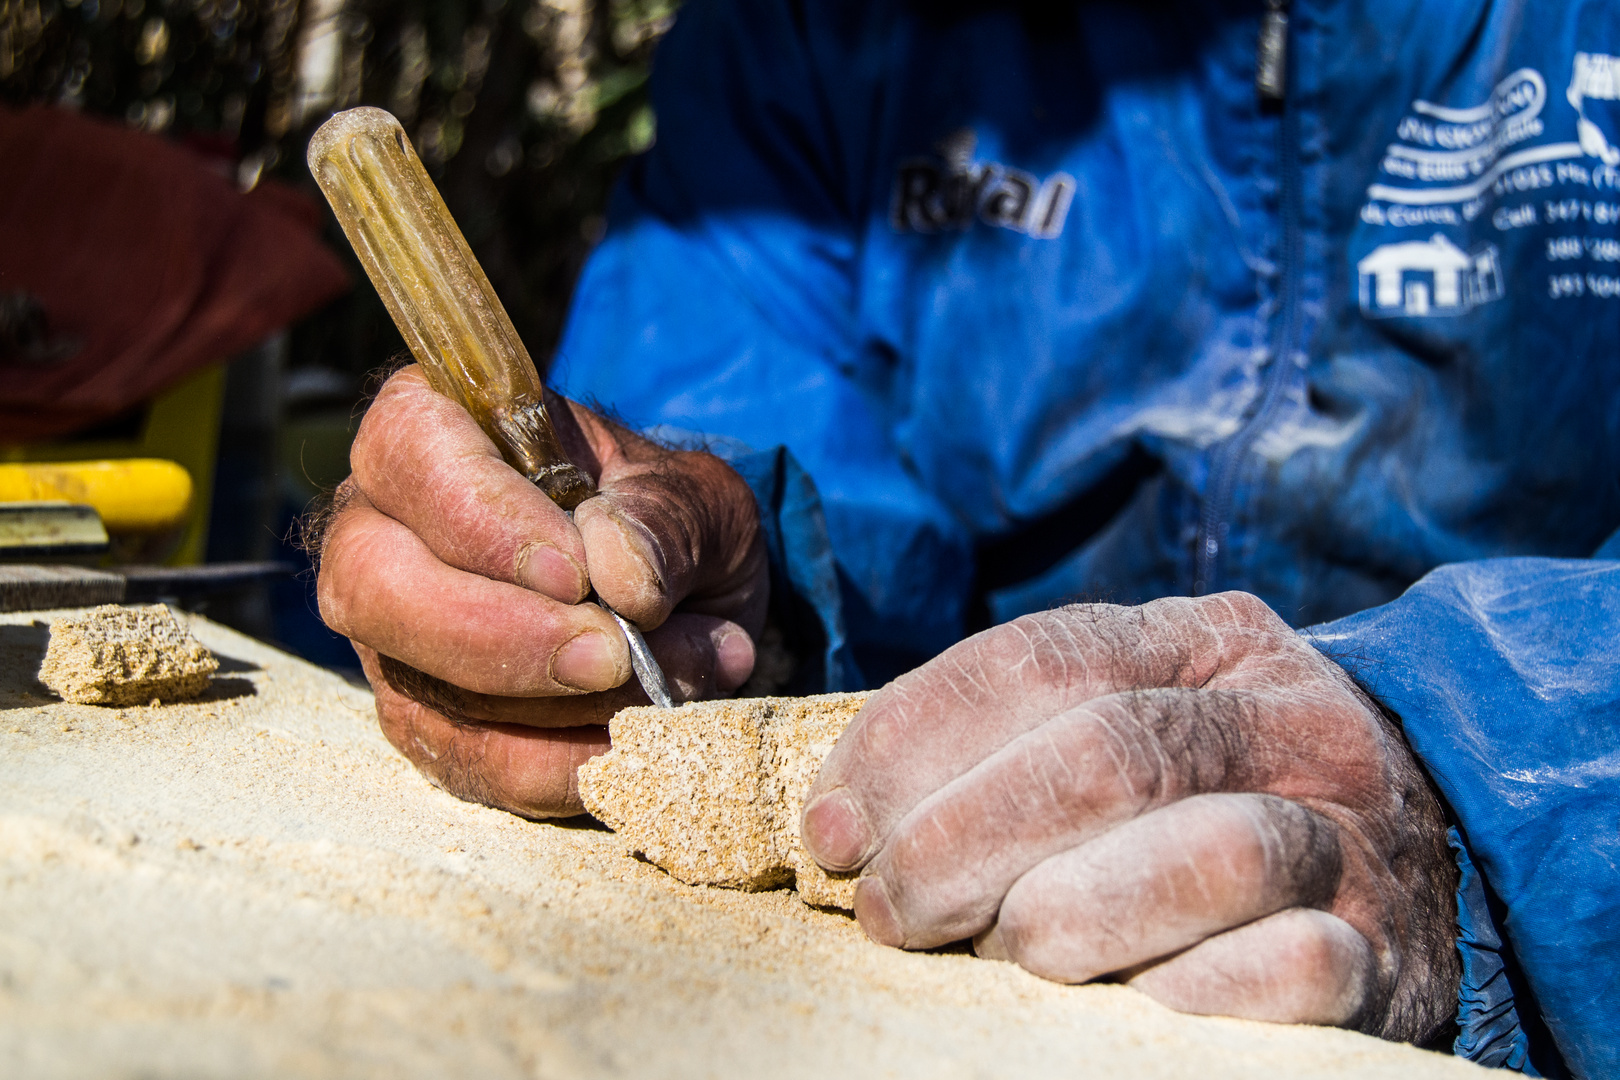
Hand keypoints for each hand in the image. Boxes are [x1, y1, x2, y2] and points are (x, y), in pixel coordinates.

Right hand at [316, 366, 768, 817]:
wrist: (684, 605)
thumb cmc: (667, 525)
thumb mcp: (698, 499)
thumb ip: (668, 522)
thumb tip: (622, 575)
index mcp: (438, 431)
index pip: (411, 449)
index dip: (482, 516)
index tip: (575, 571)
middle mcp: (383, 530)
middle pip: (376, 585)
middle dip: (502, 637)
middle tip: (614, 654)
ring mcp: (391, 636)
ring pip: (422, 686)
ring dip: (559, 705)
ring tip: (674, 678)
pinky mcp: (424, 721)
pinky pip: (466, 762)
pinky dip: (557, 767)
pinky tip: (631, 745)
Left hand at [801, 593, 1459, 1041]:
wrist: (1432, 850)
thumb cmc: (1215, 790)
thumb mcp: (1136, 715)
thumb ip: (1012, 737)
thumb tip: (839, 815)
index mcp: (1210, 640)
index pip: (1042, 659)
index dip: (914, 739)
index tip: (832, 824)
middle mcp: (1289, 719)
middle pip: (1105, 755)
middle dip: (960, 839)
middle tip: (885, 909)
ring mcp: (1347, 835)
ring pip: (1203, 856)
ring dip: (1065, 915)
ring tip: (998, 952)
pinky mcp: (1381, 953)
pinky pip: (1283, 971)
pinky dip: (1180, 993)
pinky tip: (1116, 1004)